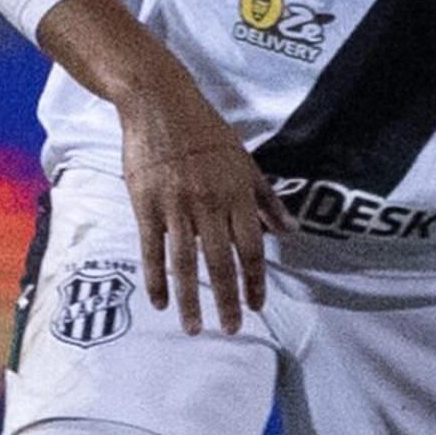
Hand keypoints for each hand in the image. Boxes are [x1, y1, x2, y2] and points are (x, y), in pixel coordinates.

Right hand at [115, 70, 274, 333]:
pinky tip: (160, 302)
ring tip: (195, 328)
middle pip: (220, 262)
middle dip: (226, 299)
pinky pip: (152, 249)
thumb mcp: (245, 162)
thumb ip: (266, 200)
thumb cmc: (207, 133)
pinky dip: (156, 278)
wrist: (160, 105)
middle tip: (230, 330)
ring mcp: (175, 206)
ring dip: (190, 299)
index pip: (250, 248)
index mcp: (236, 195)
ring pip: (185, 262)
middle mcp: (208, 205)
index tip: (257, 307)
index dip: (254, 280)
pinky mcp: (145, 205)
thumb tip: (290, 231)